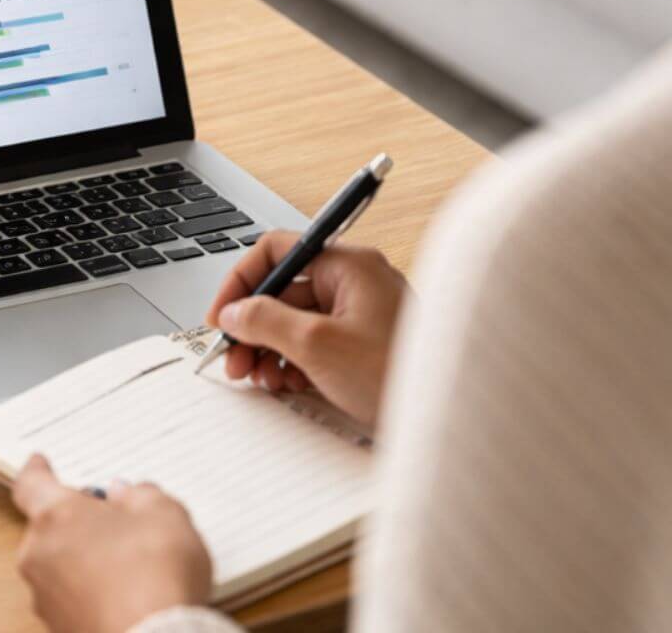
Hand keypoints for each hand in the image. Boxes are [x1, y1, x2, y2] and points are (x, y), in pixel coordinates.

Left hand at [12, 454, 211, 632]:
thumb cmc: (154, 577)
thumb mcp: (164, 515)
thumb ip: (141, 496)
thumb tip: (127, 495)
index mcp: (55, 516)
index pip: (30, 484)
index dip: (37, 471)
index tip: (39, 463)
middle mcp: (39, 556)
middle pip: (49, 527)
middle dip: (77, 521)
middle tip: (114, 520)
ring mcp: (45, 598)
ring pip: (59, 565)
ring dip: (84, 559)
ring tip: (130, 565)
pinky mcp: (59, 628)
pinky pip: (71, 598)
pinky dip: (91, 592)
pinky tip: (126, 595)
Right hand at [205, 232, 409, 429]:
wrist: (448, 421)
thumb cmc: (397, 375)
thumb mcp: (318, 346)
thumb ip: (267, 321)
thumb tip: (236, 312)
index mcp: (349, 266)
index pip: (279, 250)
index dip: (243, 281)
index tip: (223, 315)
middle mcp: (355, 283)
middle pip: (284, 290)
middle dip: (253, 325)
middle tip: (234, 358)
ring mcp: (360, 314)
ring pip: (295, 320)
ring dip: (268, 347)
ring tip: (258, 378)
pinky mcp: (363, 344)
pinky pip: (314, 342)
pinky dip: (292, 361)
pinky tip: (285, 384)